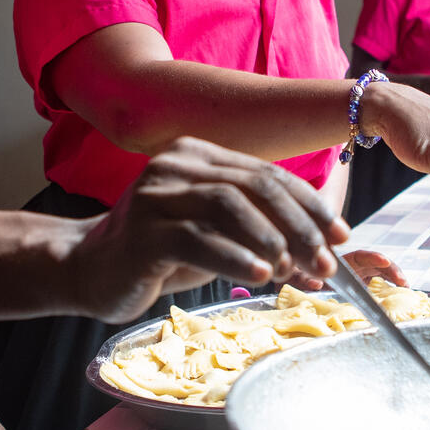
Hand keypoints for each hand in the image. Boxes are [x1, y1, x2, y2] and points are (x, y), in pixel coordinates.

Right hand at [65, 137, 349, 322]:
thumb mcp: (217, 237)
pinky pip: (197, 238)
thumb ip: (262, 238)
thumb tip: (322, 262)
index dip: (310, 205)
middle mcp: (175, 165)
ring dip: (271, 239)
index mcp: (198, 154)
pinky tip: (260, 275)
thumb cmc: (160, 253)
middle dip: (299, 225)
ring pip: (228, 205)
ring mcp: (154, 196)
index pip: (267, 173)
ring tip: (293, 271)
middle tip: (326, 262)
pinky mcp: (141, 232)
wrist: (88, 270)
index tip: (341, 237)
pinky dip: (235, 256)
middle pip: (253, 186)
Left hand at [282, 247, 407, 291]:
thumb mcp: (295, 275)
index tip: (384, 261)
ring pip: (381, 273)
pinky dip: (389, 289)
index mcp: (339, 260)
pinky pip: (378, 285)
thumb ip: (302, 279)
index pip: (360, 255)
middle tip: (403, 282)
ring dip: (393, 279)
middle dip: (391, 270)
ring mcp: (359, 275)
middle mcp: (352, 265)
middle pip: (376, 263)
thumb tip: (316, 283)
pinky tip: (399, 295)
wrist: (295, 275)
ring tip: (405, 289)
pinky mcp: (362, 286)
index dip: (373, 258)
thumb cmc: (296, 274)